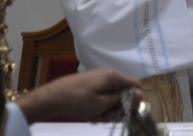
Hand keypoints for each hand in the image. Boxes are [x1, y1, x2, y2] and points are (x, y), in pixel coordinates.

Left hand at [17, 68, 142, 123]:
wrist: (51, 97)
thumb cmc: (78, 101)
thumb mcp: (101, 104)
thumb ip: (121, 100)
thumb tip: (140, 95)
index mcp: (114, 77)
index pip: (135, 85)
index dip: (135, 99)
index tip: (127, 112)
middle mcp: (108, 75)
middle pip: (123, 92)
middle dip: (117, 107)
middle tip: (105, 118)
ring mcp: (99, 79)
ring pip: (111, 96)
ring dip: (106, 109)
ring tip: (94, 117)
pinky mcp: (91, 85)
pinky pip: (101, 96)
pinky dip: (98, 106)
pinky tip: (89, 114)